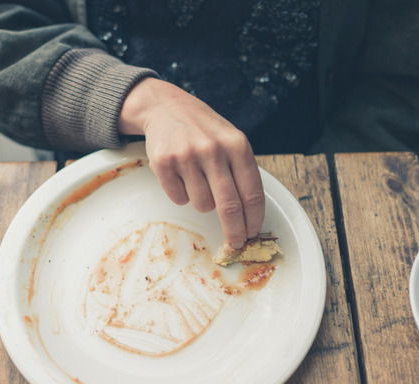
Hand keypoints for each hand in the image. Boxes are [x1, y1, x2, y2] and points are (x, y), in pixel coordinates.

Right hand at [119, 78, 263, 247]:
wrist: (166, 107)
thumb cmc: (204, 129)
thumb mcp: (231, 140)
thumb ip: (241, 171)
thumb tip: (249, 215)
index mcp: (237, 145)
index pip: (251, 193)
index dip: (254, 219)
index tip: (253, 233)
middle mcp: (213, 150)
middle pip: (229, 206)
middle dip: (234, 230)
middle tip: (235, 241)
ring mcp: (187, 156)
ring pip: (202, 205)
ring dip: (202, 202)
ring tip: (198, 180)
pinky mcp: (164, 163)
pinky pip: (178, 198)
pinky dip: (181, 194)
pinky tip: (181, 175)